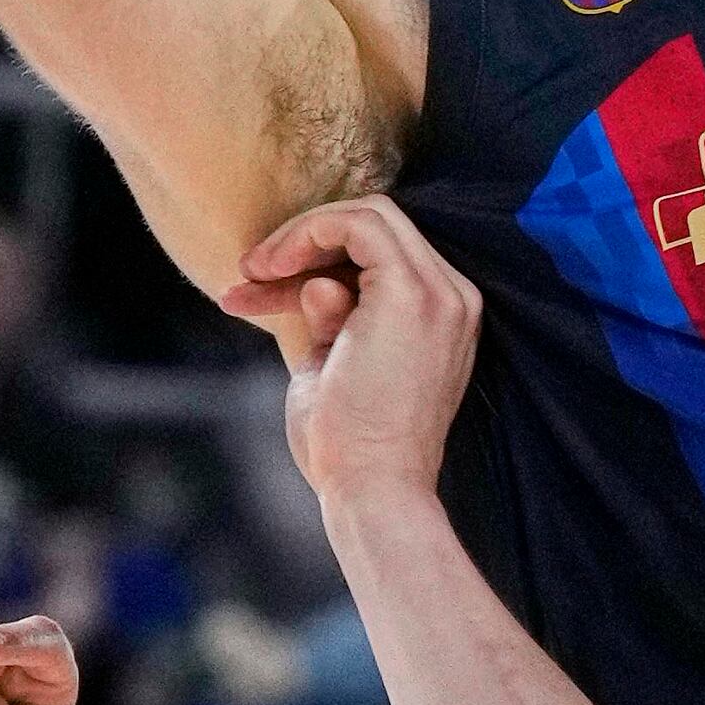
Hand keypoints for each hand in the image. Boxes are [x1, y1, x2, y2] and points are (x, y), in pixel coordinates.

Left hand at [221, 197, 481, 521]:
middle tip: (250, 274)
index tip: (258, 289)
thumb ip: (334, 320)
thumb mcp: (336, 368)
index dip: (315, 260)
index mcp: (444, 316)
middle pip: (380, 225)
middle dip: (305, 240)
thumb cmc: (349, 448)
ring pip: (372, 214)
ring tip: (252, 274)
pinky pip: (359, 224)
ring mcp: (440, 293)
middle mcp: (454, 297)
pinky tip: (268, 271)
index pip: (381, 255)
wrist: (372, 490)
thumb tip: (316, 285)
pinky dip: (308, 234)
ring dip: (301, 236)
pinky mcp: (412, 292)